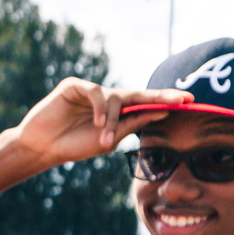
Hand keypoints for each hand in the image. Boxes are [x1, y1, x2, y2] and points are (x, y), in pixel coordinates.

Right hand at [11, 77, 191, 165]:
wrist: (42, 148)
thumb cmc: (73, 145)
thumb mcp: (108, 139)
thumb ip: (132, 124)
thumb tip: (162, 112)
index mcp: (117, 112)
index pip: (146, 104)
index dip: (166, 101)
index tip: (191, 102)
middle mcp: (108, 98)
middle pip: (139, 94)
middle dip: (161, 96)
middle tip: (182, 98)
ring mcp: (91, 91)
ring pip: (116, 98)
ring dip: (113, 121)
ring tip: (104, 139)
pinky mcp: (74, 86)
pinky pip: (96, 92)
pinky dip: (100, 108)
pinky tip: (97, 123)